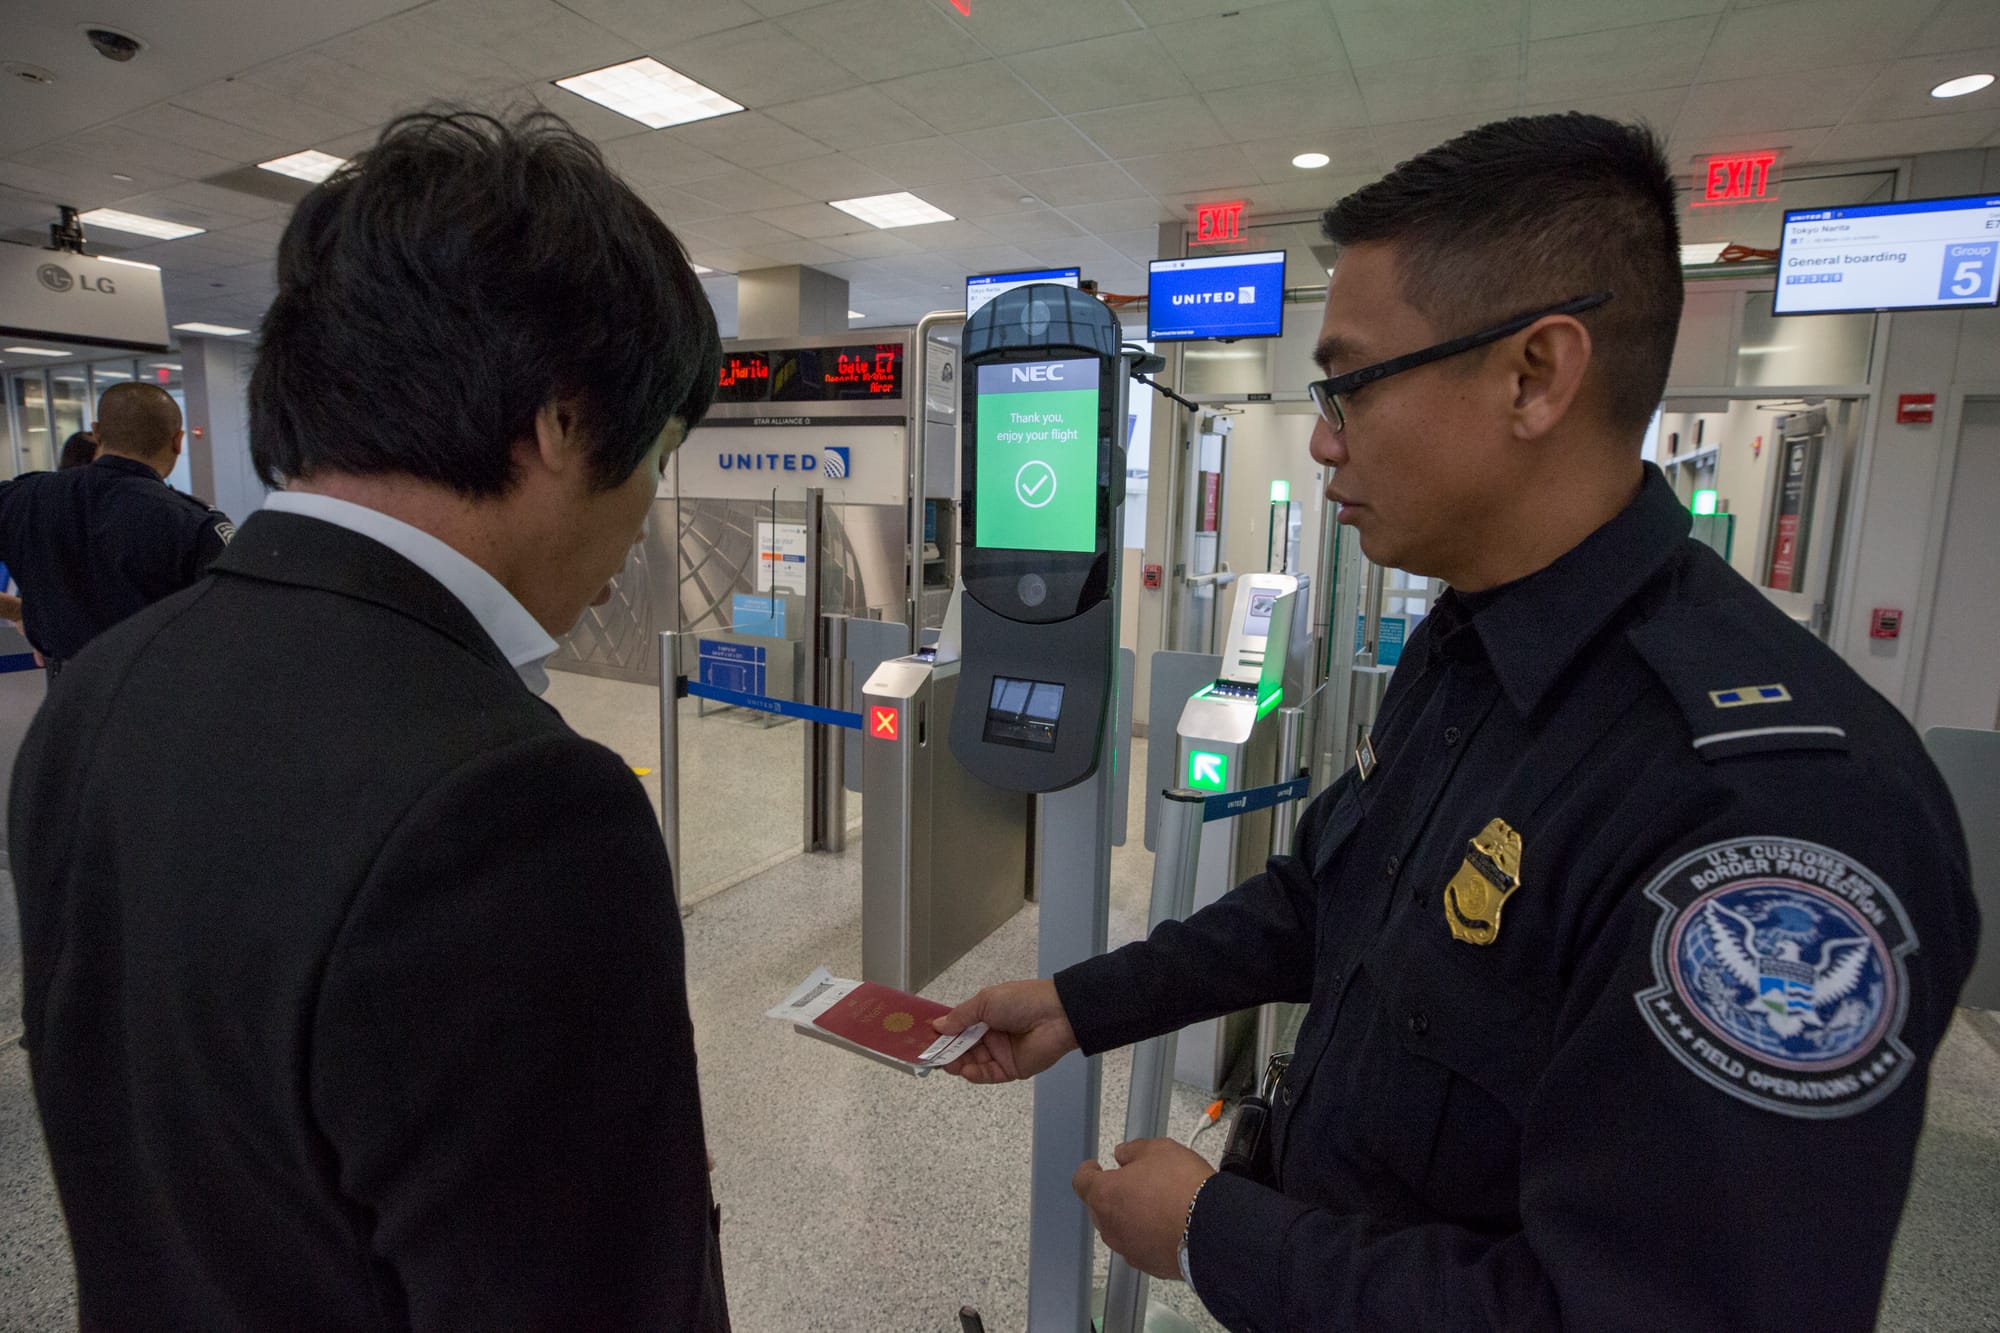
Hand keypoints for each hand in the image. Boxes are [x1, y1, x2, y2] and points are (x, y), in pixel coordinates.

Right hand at [931, 979, 1077, 1083]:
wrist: (1057, 1015)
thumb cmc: (1021, 1001)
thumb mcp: (985, 1001)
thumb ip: (960, 1016)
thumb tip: (937, 1026)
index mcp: (984, 1015)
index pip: (957, 1027)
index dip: (942, 1032)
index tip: (924, 1038)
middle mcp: (990, 1035)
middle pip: (962, 1047)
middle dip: (946, 1051)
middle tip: (929, 1055)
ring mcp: (1000, 1053)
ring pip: (972, 1062)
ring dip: (958, 1063)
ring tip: (945, 1064)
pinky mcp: (1011, 1069)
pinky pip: (988, 1074)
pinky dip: (975, 1074)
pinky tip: (966, 1070)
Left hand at [1072, 1139, 1214, 1280]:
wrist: (1212, 1230)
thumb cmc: (1183, 1188)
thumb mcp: (1160, 1150)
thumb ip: (1134, 1150)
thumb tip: (1123, 1154)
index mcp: (1105, 1195)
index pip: (1082, 1182)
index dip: (1088, 1171)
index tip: (1095, 1167)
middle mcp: (1110, 1226)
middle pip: (1100, 1208)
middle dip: (1113, 1194)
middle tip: (1135, 1183)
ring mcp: (1128, 1249)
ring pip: (1120, 1229)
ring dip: (1130, 1217)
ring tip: (1156, 1205)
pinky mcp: (1148, 1265)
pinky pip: (1139, 1246)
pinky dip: (1147, 1236)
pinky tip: (1167, 1226)